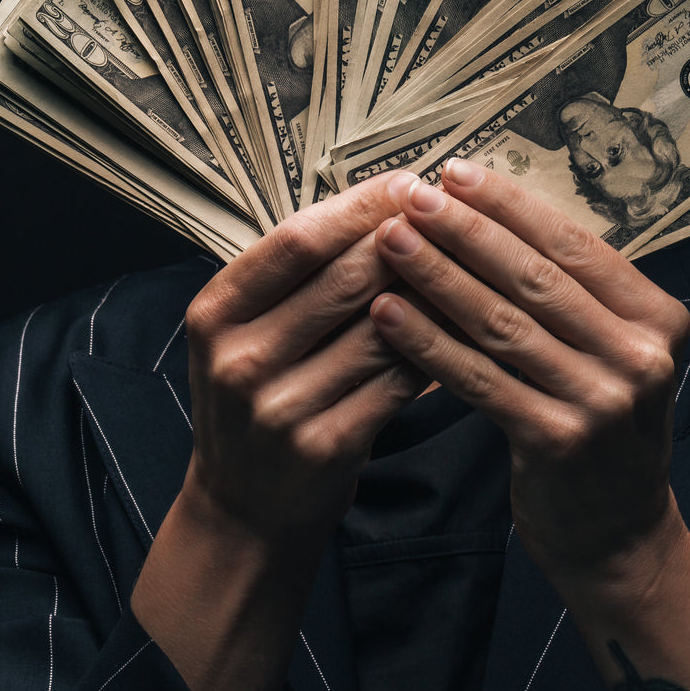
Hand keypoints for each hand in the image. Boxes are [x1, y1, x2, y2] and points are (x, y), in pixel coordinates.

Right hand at [133, 174, 428, 690]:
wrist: (246, 507)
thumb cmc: (263, 398)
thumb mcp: (248, 331)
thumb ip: (299, 276)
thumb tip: (385, 202)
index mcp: (216, 312)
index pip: (297, 239)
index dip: (360, 206)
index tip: (410, 182)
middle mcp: (239, 357)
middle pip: (343, 277)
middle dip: (408, 242)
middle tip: (457, 216)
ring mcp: (279, 406)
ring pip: (381, 328)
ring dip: (432, 293)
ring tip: (473, 264)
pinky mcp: (324, 445)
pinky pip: (397, 381)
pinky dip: (435, 350)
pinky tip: (465, 329)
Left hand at [367, 157, 689, 591]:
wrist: (618, 536)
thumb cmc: (600, 427)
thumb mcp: (612, 354)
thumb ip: (572, 296)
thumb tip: (488, 213)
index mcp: (658, 318)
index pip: (575, 245)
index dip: (511, 206)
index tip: (455, 172)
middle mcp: (640, 356)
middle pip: (536, 278)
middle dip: (466, 231)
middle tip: (411, 195)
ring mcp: (602, 401)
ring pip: (502, 324)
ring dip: (438, 276)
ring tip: (389, 240)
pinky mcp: (557, 441)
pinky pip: (479, 378)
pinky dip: (429, 342)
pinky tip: (387, 312)